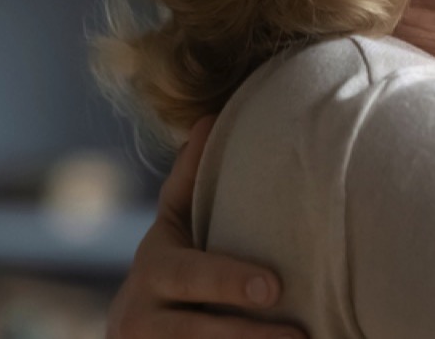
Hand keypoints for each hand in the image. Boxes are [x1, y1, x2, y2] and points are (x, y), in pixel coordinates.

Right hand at [107, 117, 306, 338]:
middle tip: (300, 336)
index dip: (230, 280)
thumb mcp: (174, 225)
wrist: (134, 333)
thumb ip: (189, 180)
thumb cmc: (172, 268)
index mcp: (152, 271)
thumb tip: (207, 117)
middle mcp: (140, 317)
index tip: (275, 285)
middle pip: (198, 330)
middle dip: (249, 335)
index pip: (192, 275)